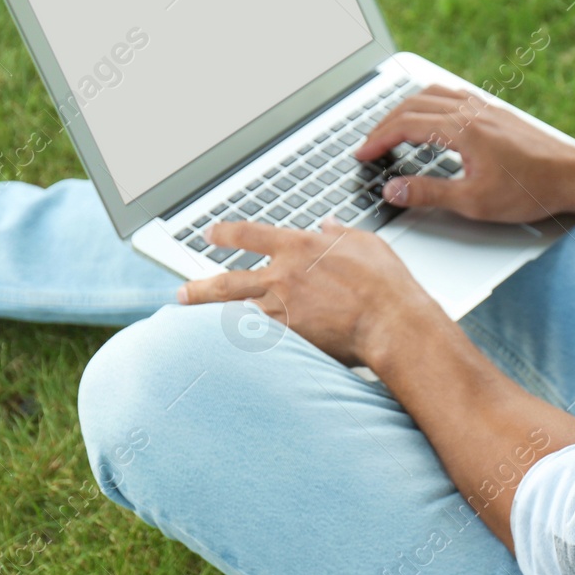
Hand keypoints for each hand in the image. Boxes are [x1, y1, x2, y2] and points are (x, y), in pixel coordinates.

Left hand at [176, 218, 439, 367]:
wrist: (392, 323)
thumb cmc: (385, 284)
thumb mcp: (365, 244)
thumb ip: (340, 234)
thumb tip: (328, 225)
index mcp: (299, 247)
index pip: (249, 235)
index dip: (225, 233)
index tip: (211, 234)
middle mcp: (282, 277)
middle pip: (227, 281)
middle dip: (199, 288)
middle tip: (182, 291)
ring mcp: (282, 311)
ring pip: (234, 314)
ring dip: (211, 319)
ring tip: (193, 325)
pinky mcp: (289, 339)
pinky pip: (256, 340)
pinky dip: (239, 343)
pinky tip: (225, 349)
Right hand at [353, 85, 574, 223]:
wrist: (572, 175)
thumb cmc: (530, 190)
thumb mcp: (474, 202)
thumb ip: (429, 194)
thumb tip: (392, 190)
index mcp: (462, 130)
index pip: (406, 126)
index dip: (378, 140)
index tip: (361, 154)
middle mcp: (471, 112)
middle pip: (413, 106)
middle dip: (384, 124)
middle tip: (368, 144)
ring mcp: (484, 108)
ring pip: (431, 94)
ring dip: (404, 108)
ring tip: (390, 128)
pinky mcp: (495, 112)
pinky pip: (452, 95)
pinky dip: (428, 102)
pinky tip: (429, 116)